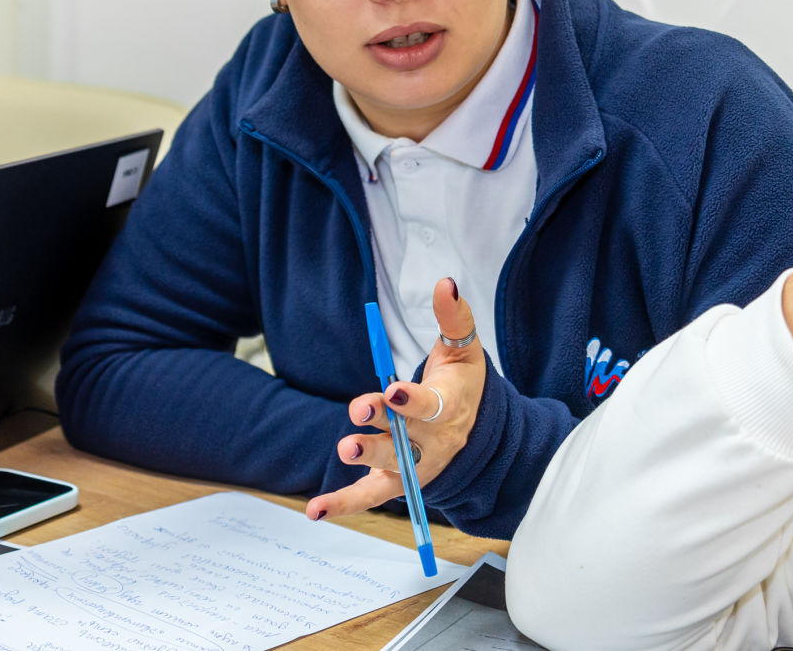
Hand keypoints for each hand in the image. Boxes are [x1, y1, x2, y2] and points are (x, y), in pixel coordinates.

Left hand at [306, 278, 486, 520]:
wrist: (479, 435)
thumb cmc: (464, 384)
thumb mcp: (465, 349)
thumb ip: (454, 317)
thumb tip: (446, 282)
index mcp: (448, 406)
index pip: (431, 406)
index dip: (411, 401)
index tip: (392, 391)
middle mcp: (430, 442)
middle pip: (406, 437)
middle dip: (383, 426)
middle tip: (359, 411)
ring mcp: (413, 466)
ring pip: (390, 468)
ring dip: (367, 458)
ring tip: (346, 448)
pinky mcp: (395, 483)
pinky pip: (368, 497)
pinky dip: (342, 505)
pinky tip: (314, 510)